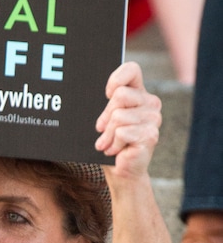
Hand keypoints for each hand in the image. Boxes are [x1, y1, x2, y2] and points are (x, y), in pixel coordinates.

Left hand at [94, 61, 161, 178]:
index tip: (106, 93)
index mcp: (139, 94)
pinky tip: (115, 150)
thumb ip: (106, 104)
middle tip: (102, 130)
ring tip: (108, 144)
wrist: (120, 172)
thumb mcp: (105, 120)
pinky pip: (122, 132)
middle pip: (120, 95)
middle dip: (105, 115)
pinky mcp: (150, 136)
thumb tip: (88, 91)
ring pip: (118, 116)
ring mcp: (154, 120)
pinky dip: (112, 144)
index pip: (132, 70)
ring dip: (107, 134)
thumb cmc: (110, 143)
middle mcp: (151, 104)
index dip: (116, 78)